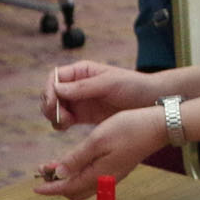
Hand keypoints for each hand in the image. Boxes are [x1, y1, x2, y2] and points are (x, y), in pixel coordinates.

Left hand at [32, 107, 166, 199]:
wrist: (158, 126)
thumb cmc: (129, 128)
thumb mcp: (98, 140)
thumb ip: (77, 158)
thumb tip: (58, 173)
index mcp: (99, 174)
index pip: (68, 188)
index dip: (50, 188)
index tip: (35, 187)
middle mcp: (106, 180)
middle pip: (75, 191)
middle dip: (57, 185)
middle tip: (42, 172)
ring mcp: (113, 175)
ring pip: (84, 185)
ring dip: (67, 179)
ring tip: (53, 166)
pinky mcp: (117, 168)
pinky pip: (92, 178)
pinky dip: (79, 174)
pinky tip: (74, 161)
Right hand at [41, 62, 158, 130]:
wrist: (151, 101)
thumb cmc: (133, 86)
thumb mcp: (109, 83)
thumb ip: (83, 87)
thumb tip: (57, 89)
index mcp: (81, 71)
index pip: (55, 77)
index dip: (49, 90)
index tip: (52, 103)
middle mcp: (77, 85)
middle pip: (51, 93)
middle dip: (50, 105)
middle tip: (62, 117)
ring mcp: (79, 101)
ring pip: (55, 108)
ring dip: (54, 116)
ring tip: (66, 123)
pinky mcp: (83, 116)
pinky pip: (64, 119)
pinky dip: (60, 123)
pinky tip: (66, 127)